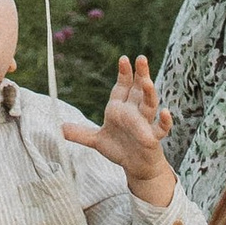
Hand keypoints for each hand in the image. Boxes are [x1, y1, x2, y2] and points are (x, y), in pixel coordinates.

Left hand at [61, 55, 175, 203]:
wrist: (136, 166)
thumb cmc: (120, 148)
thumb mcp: (97, 141)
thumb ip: (80, 133)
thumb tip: (59, 128)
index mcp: (120, 108)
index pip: (122, 87)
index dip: (124, 74)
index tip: (123, 59)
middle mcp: (134, 112)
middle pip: (138, 90)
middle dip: (140, 74)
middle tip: (141, 58)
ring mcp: (145, 124)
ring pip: (149, 105)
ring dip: (149, 93)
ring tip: (147, 82)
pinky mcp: (153, 138)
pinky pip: (160, 128)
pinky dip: (165, 121)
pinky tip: (166, 113)